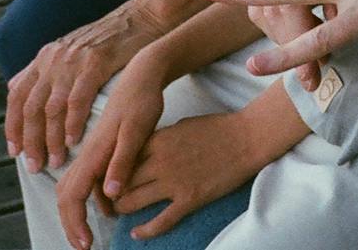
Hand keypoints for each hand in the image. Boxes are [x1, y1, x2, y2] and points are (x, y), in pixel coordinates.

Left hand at [5, 3, 166, 172]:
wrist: (143, 17)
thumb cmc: (109, 39)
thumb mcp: (68, 48)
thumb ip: (42, 70)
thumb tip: (13, 86)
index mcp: (45, 57)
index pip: (17, 96)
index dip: (13, 126)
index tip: (15, 151)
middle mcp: (54, 59)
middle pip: (32, 108)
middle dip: (31, 141)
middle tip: (36, 165)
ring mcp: (74, 61)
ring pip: (52, 108)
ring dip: (52, 139)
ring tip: (56, 160)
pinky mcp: (96, 63)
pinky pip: (78, 100)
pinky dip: (73, 124)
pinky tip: (75, 141)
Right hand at [53, 62, 167, 249]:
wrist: (144, 73)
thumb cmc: (144, 101)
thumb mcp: (138, 131)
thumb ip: (124, 161)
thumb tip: (111, 195)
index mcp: (94, 152)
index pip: (73, 196)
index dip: (75, 223)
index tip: (86, 245)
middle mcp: (87, 152)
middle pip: (66, 195)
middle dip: (71, 223)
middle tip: (85, 245)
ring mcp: (92, 149)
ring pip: (74, 186)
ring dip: (79, 211)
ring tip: (93, 231)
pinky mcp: (100, 146)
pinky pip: (87, 177)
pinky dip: (89, 196)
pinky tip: (108, 204)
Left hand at [112, 113, 261, 239]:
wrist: (247, 139)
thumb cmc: (218, 128)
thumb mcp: (182, 125)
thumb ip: (162, 139)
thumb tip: (149, 151)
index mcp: (158, 141)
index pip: (122, 159)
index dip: (113, 171)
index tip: (110, 177)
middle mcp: (160, 162)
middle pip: (122, 182)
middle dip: (112, 193)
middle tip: (111, 198)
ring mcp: (174, 182)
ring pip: (134, 202)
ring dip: (123, 209)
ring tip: (121, 213)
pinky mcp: (189, 199)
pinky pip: (160, 221)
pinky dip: (145, 230)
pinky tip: (136, 233)